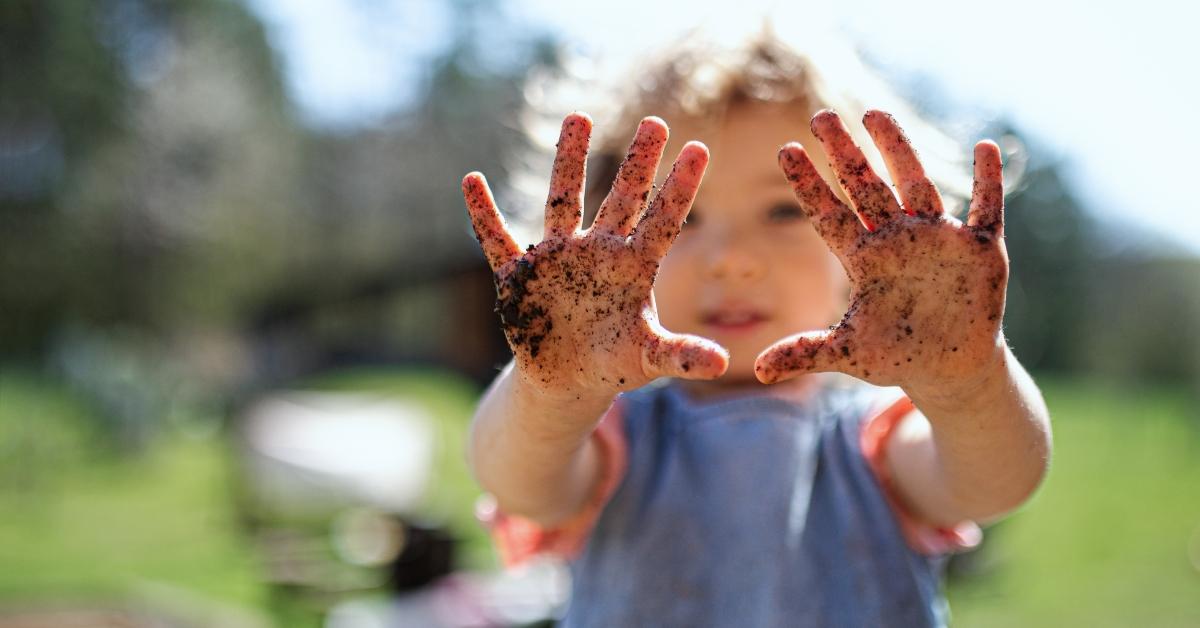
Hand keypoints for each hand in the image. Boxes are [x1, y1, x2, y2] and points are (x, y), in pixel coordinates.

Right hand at [463, 113, 727, 397]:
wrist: (567, 379)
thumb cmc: (615, 363)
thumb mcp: (648, 360)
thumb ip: (680, 355)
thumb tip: (722, 363)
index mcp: (633, 267)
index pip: (662, 220)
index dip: (679, 188)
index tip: (700, 148)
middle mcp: (598, 251)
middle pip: (621, 198)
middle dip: (638, 162)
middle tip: (656, 121)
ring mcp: (557, 258)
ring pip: (563, 201)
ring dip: (568, 161)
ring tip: (578, 117)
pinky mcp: (519, 276)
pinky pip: (498, 241)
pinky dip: (484, 216)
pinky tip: (472, 182)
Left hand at [755, 109, 1007, 395]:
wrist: (950, 366)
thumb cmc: (897, 354)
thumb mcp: (849, 354)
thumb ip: (805, 354)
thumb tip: (758, 371)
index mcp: (865, 258)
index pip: (830, 213)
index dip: (809, 184)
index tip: (786, 150)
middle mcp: (897, 238)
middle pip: (866, 186)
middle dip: (845, 151)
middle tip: (820, 116)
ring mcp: (939, 238)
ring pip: (916, 184)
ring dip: (899, 149)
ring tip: (876, 114)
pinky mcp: (982, 249)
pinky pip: (987, 207)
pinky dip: (989, 181)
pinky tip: (985, 147)